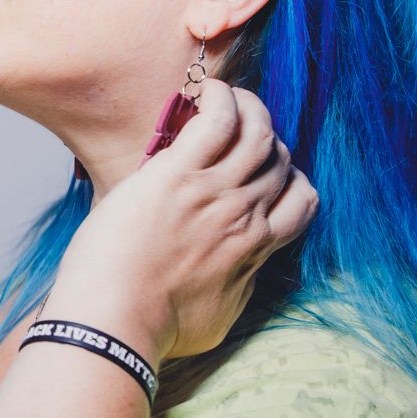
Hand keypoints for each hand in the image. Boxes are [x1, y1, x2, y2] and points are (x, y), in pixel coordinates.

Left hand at [43, 78, 319, 364]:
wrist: (116, 320)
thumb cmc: (156, 327)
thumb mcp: (218, 315)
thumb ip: (237, 285)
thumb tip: (242, 273)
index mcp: (255, 249)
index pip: (300, 202)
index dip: (291, 180)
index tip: (269, 172)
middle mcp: (244, 216)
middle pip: (278, 162)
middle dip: (266, 140)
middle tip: (238, 129)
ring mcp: (213, 192)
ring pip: (258, 133)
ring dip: (251, 107)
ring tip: (229, 96)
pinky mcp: (177, 175)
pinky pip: (217, 121)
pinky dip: (221, 98)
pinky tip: (208, 89)